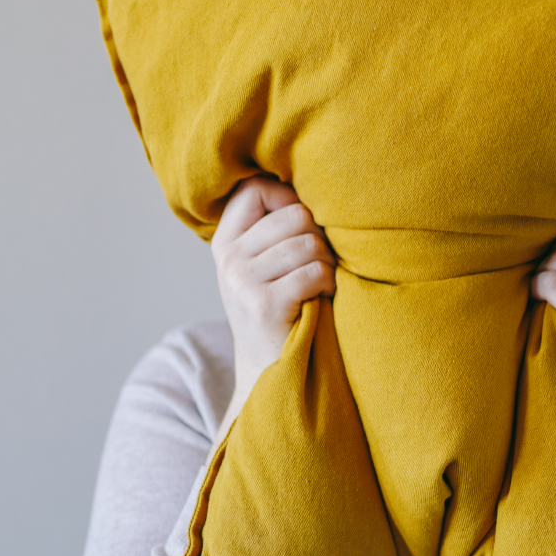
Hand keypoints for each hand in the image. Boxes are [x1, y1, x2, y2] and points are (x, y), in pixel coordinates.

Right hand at [212, 177, 336, 432]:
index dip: (289, 197)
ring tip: (321, 283)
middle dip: (319, 236)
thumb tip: (314, 182)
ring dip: (327, 264)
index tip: (303, 225)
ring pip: (309, 243)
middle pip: (294, 214)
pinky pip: (314, 272)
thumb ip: (274, 229)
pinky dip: (329, 284)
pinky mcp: (265, 305)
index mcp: (226, 243)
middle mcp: (228, 259)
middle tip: (320, 263)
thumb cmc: (281, 311)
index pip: (255, 189)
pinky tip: (322, 297)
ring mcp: (242, 282)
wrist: (271, 372)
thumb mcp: (265, 267)